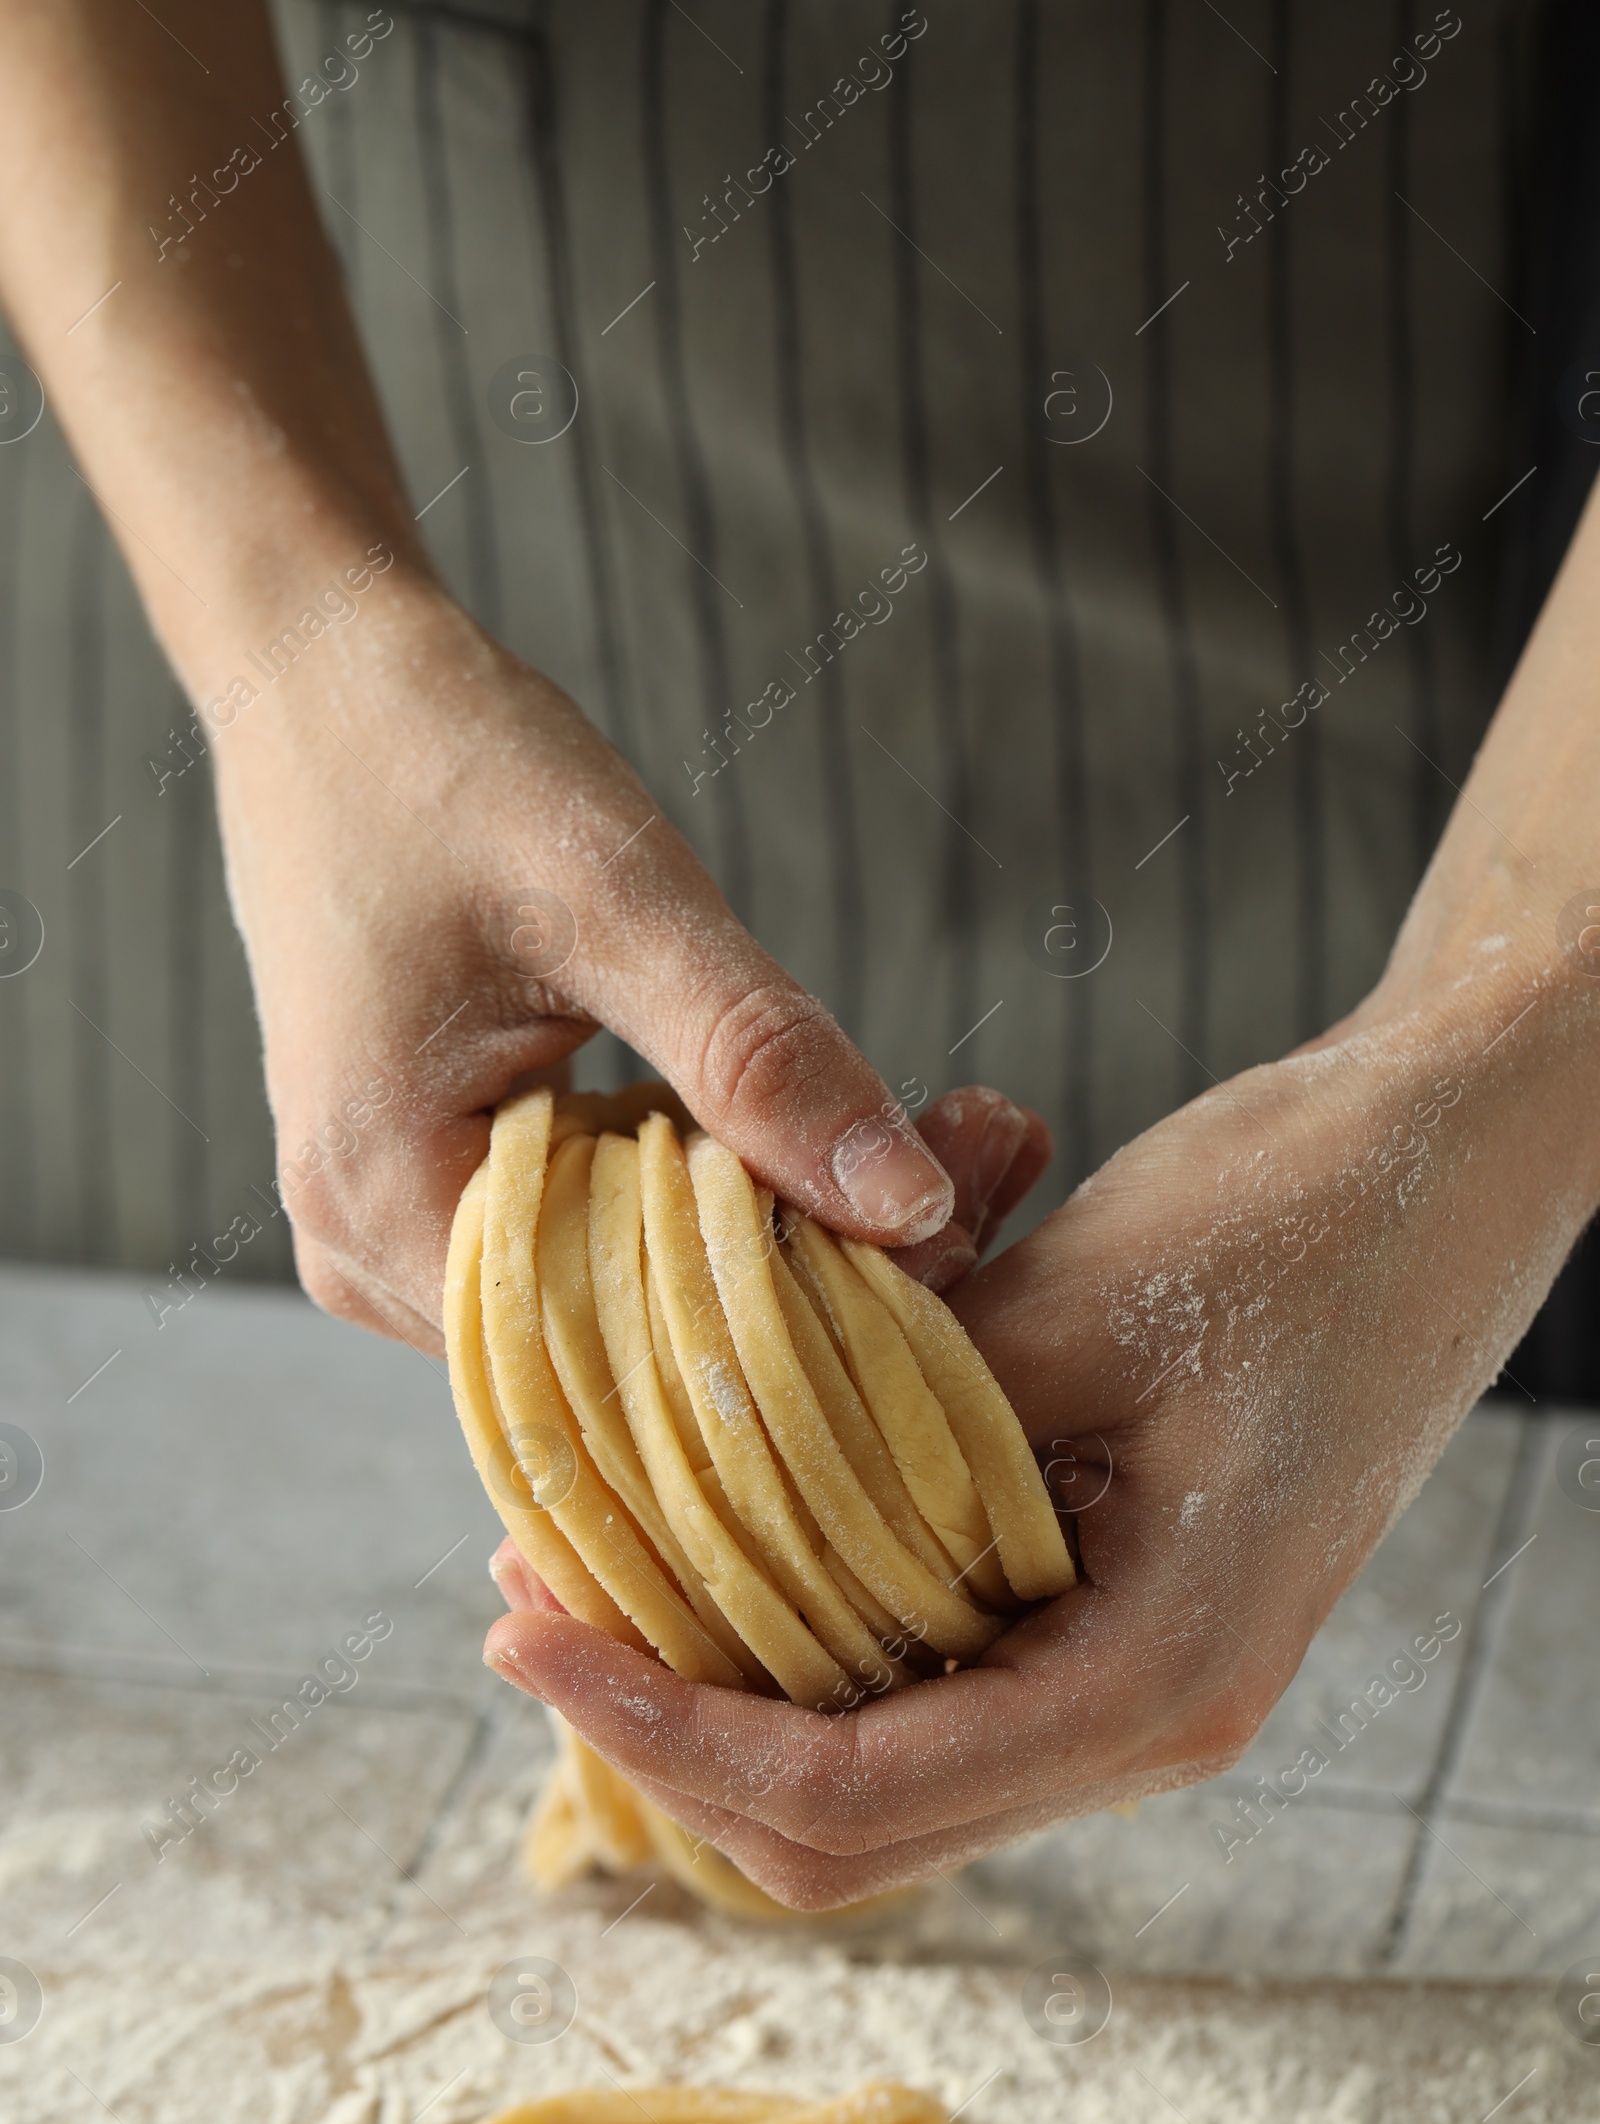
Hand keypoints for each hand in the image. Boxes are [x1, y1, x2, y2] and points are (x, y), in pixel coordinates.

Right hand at [211, 576, 969, 1347]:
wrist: (322, 683)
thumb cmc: (445, 762)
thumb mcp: (617, 899)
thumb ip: (758, 1056)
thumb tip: (910, 1206)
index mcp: (381, 1205)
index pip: (626, 1354)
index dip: (800, 1307)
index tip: (956, 1222)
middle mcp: (365, 1256)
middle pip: (632, 1342)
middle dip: (814, 1262)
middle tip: (984, 1156)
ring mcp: (387, 1232)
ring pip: (626, 1298)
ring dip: (772, 1227)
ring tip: (938, 1141)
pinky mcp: (428, 1187)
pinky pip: (594, 1242)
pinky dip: (707, 1191)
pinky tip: (809, 1134)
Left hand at [484, 988, 1592, 1905]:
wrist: (1452, 1155)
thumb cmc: (1305, 1216)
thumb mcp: (1079, 1306)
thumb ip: (894, 1423)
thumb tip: (700, 1476)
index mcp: (1158, 1680)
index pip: (852, 1796)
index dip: (663, 1731)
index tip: (524, 1626)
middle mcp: (1144, 1718)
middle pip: (847, 1833)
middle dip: (672, 1733)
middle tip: (538, 1597)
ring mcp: (1129, 1672)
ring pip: (877, 1769)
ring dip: (728, 1683)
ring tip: (601, 1556)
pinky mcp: (1109, 1606)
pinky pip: (926, 1674)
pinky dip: (807, 1620)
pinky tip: (729, 1512)